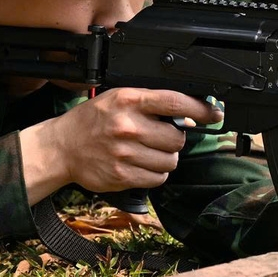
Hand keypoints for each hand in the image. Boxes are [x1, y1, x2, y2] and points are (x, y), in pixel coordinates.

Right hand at [19, 88, 218, 203]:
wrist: (63, 146)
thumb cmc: (93, 120)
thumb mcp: (118, 98)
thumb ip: (149, 103)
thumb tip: (189, 112)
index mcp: (129, 100)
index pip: (175, 102)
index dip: (200, 109)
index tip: (214, 114)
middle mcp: (128, 126)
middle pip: (177, 138)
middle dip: (174, 140)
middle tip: (160, 137)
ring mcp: (125, 152)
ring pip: (170, 161)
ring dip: (165, 158)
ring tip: (148, 152)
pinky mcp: (123, 175)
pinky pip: (157, 178)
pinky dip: (155, 173)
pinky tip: (141, 164)